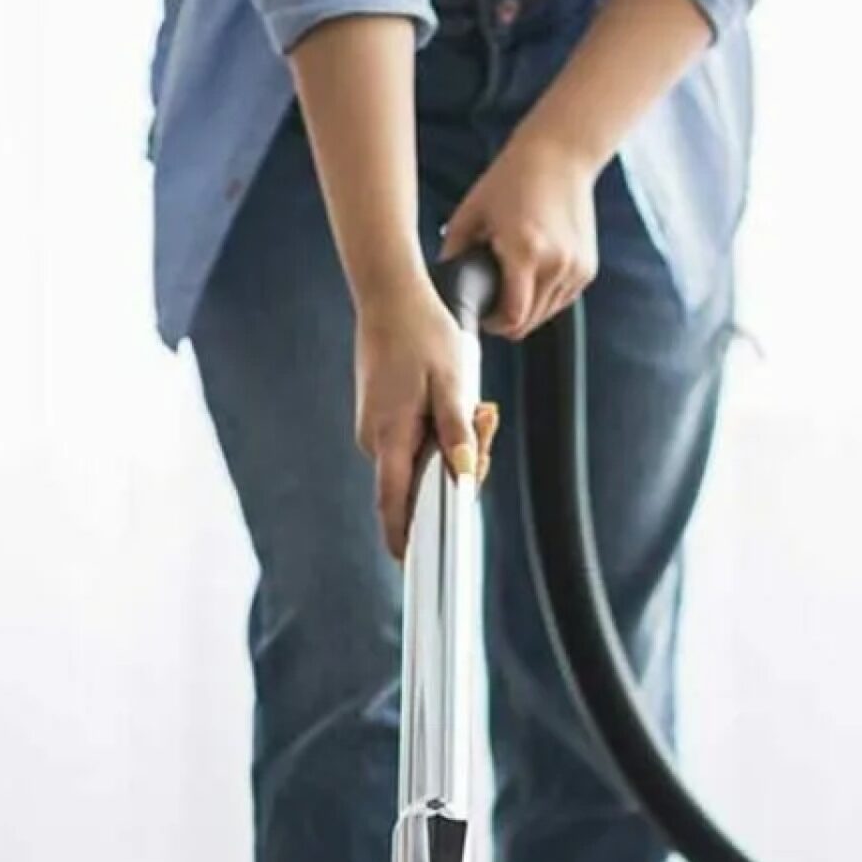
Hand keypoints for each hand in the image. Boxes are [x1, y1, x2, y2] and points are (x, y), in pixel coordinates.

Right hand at [354, 275, 496, 557]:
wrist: (390, 295)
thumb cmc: (422, 334)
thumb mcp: (451, 381)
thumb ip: (457, 430)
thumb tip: (464, 474)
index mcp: (390, 437)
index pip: (393, 504)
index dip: (403, 539)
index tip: (414, 566)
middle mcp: (376, 442)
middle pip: (417, 486)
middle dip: (457, 473)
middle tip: (486, 423)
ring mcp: (375, 433)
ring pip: (419, 465)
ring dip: (453, 450)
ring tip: (478, 405)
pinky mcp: (381, 423)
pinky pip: (414, 447)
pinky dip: (440, 437)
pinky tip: (459, 404)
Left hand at [440, 127, 598, 340]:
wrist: (562, 153)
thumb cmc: (514, 177)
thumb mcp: (474, 210)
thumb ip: (454, 249)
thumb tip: (443, 279)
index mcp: (525, 251)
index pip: (513, 317)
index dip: (495, 325)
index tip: (485, 319)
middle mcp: (556, 264)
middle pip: (530, 322)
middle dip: (509, 320)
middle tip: (495, 305)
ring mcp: (575, 269)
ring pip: (547, 314)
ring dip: (528, 309)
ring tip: (514, 286)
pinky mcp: (587, 269)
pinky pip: (562, 300)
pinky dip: (546, 297)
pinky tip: (534, 275)